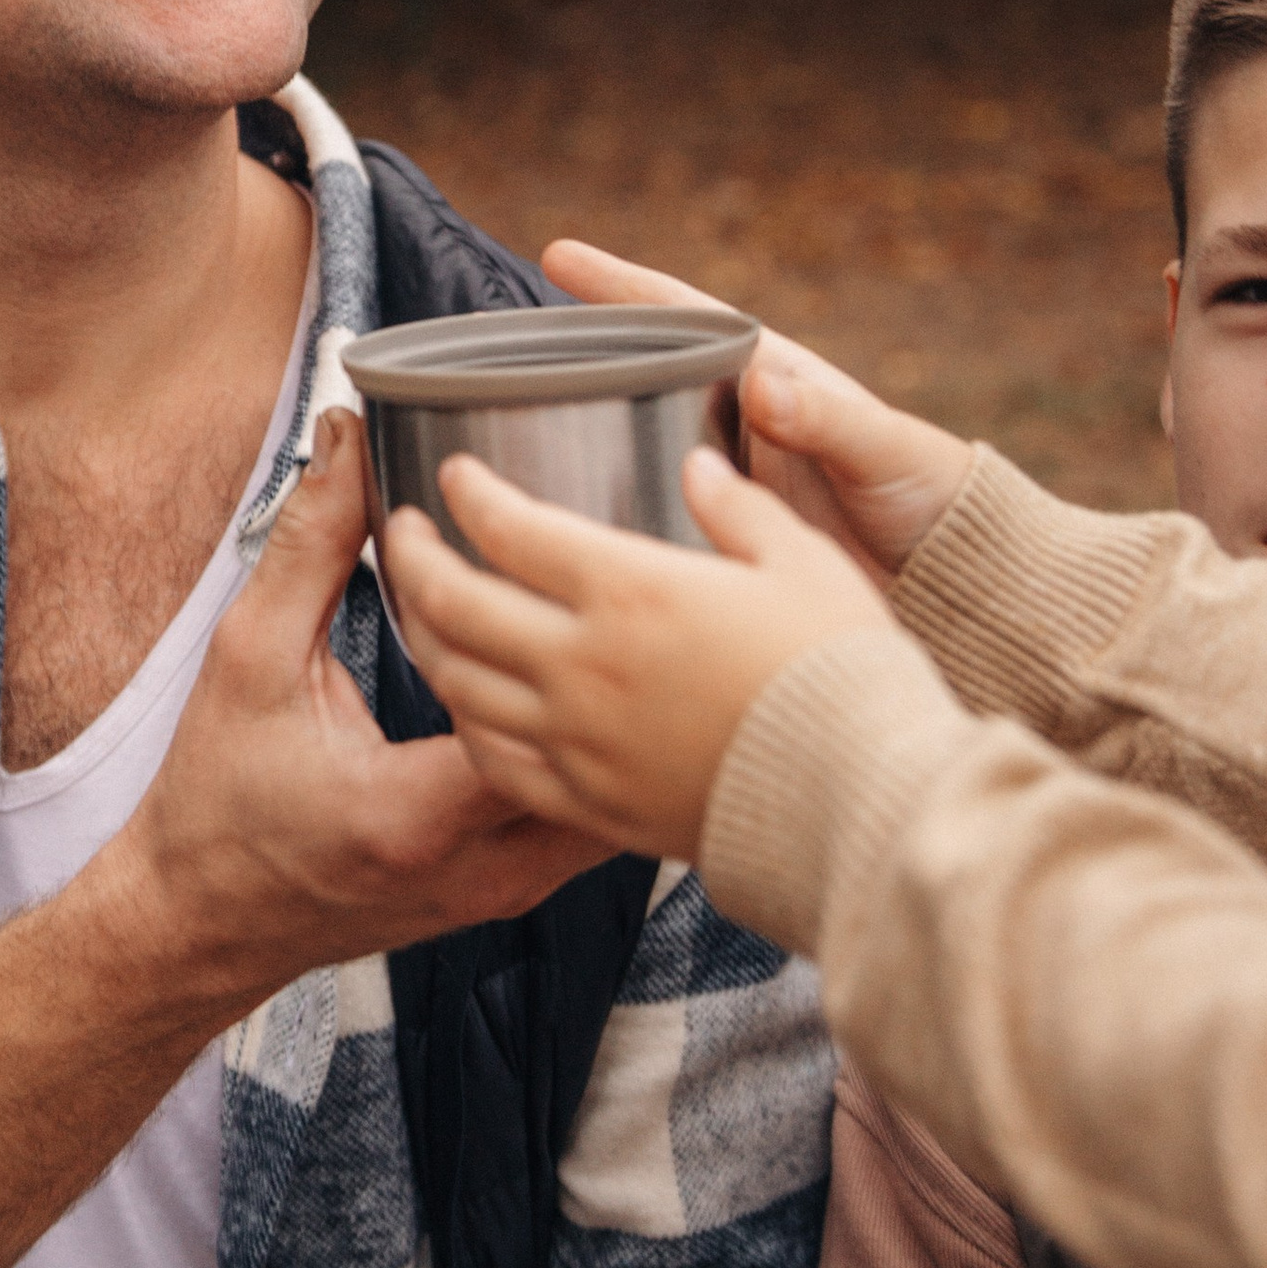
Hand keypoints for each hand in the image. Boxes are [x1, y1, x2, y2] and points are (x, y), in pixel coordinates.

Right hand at [119, 413, 611, 1007]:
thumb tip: (350, 439)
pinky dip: (600, 760)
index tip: (562, 552)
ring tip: (632, 631)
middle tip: (645, 584)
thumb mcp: (248, 659)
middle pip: (611, 767)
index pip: (544, 715)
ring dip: (626, 722)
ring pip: (619, 805)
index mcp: (413, 813)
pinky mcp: (510, 893)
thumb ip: (310, 547)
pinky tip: (595, 695)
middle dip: (631, 676)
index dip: (565, 626)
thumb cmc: (217, 802)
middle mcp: (479, 869)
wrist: (201, 921)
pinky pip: (591, 824)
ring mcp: (504, 892)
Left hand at [385, 450, 888, 861]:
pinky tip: (468, 701)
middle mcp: (585, 663)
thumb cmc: (844, 671)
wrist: (861, 798)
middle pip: (455, 602)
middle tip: (405, 531)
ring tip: (423, 608)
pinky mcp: (589, 802)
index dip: (468, 494)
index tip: (455, 477)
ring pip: (457, 683)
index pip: (510, 528)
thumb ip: (741, 507)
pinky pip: (494, 761)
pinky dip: (466, 722)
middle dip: (415, 554)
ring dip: (426, 636)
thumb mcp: (804, 561)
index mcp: (632, 588)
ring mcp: (578, 739)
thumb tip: (701, 465)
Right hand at [540, 245, 970, 582]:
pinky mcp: (720, 541)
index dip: (621, 286)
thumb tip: (766, 387)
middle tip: (495, 355)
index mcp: (771, 380)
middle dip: (571, 359)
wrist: (957, 585)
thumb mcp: (883, 449)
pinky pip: (646, 517)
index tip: (559, 254)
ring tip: (498, 443)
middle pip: (637, 376)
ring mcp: (723, 483)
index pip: (682, 318)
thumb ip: (827, 419)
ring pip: (628, 447)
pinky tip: (550, 531)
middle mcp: (735, 424)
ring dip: (572, 441)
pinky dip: (602, 516)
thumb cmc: (928, 497)